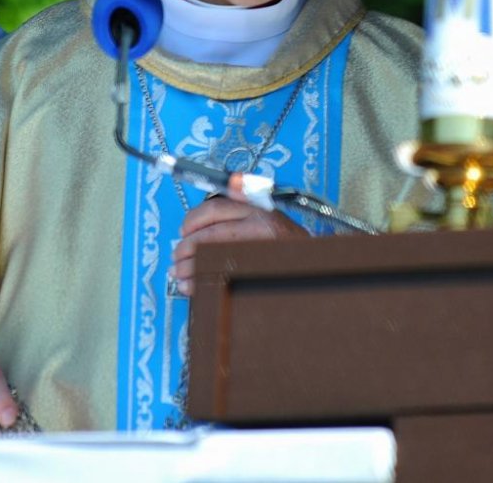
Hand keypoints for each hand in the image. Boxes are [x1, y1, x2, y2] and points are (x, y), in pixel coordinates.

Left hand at [168, 196, 305, 296]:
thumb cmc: (286, 246)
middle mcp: (259, 224)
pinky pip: (221, 275)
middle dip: (185, 247)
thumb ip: (237, 216)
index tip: (183, 232)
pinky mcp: (260, 269)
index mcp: (257, 207)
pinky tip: (192, 286)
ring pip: (210, 255)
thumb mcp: (264, 220)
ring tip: (179, 274)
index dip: (192, 221)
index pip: (213, 209)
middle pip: (208, 233)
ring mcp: (260, 248)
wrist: (316, 267)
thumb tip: (197, 225)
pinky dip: (201, 281)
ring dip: (189, 266)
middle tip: (176, 258)